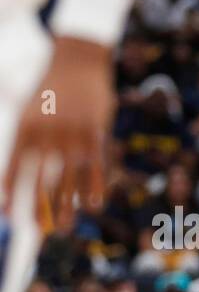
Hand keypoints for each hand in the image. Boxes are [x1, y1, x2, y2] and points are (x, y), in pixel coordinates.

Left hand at [3, 36, 114, 223]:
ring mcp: (73, 134)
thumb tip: (22, 174)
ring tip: (66, 227)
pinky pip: (95, 166)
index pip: (14, 165)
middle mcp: (48, 133)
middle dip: (40, 206)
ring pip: (70, 177)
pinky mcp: (96, 133)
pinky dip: (93, 187)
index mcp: (26, 127)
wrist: (78, 61)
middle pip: (42, 177)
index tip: (6, 214)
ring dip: (68, 205)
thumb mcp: (30, 110)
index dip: (9, 191)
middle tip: (39, 230)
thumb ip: (28, 140)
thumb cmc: (51, 90)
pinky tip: (93, 205)